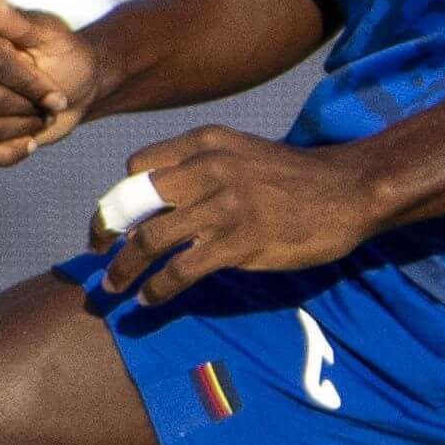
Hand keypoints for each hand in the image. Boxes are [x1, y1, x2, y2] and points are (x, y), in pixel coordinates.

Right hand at [0, 0, 104, 166]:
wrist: (71, 88)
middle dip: (28, 109)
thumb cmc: (65, 58)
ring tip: (36, 118)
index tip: (57, 94)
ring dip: (21, 131)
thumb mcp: (54, 37)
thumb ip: (21, 23)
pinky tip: (26, 144)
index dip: (30, 85)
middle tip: (49, 104)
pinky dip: (5, 155)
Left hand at [88, 123, 386, 300]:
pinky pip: (180, 270)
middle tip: (97, 253)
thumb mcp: (240, 152)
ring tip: (113, 287)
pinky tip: (149, 300)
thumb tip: (157, 194)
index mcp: (203, 144)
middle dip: (106, 230)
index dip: (120, 195)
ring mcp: (221, 207)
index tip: (114, 219)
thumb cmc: (293, 177)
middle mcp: (205, 170)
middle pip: (132, 201)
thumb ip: (200, 165)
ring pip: (150, 239)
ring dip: (124, 268)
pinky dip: (157, 289)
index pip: (137, 166)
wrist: (347, 191)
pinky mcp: (237, 243)